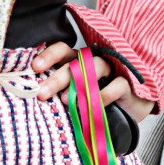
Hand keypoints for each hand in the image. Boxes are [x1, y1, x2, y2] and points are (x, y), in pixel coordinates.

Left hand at [31, 42, 157, 121]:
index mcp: (79, 62)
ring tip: (63, 101)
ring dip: (78, 84)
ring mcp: (113, 70)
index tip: (34, 68)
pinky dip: (105, 94)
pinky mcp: (128, 83)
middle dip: (56, 78)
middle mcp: (94, 62)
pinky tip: (95, 104)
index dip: (48, 56)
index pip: (62, 51)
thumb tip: (38, 99)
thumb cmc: (98, 104)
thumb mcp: (76, 99)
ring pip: (95, 67)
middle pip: (75, 62)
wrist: (129, 114)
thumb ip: (61, 95)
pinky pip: (117, 85)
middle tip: (41, 93)